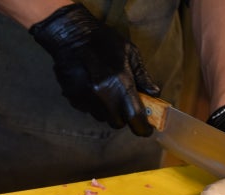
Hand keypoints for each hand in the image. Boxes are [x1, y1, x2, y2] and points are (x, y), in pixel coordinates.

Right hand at [30, 4, 159, 136]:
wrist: (70, 35)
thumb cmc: (102, 41)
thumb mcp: (130, 53)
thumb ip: (142, 76)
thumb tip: (154, 93)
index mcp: (120, 84)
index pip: (136, 118)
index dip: (144, 128)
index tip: (147, 129)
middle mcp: (103, 97)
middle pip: (118, 123)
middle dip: (123, 116)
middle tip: (124, 102)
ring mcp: (86, 100)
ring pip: (102, 118)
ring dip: (108, 110)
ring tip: (106, 91)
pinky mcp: (74, 100)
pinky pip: (88, 110)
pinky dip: (93, 104)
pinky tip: (92, 87)